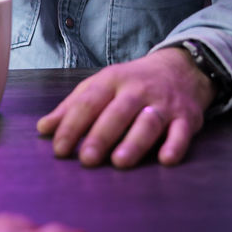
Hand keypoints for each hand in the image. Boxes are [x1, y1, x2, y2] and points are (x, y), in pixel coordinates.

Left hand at [36, 48, 214, 167]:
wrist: (180, 68)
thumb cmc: (131, 83)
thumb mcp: (100, 86)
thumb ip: (72, 107)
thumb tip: (43, 129)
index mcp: (111, 80)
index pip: (88, 103)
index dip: (72, 126)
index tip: (59, 149)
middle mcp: (137, 90)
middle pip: (118, 112)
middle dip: (101, 136)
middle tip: (87, 159)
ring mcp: (163, 103)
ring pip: (149, 122)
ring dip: (134, 142)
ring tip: (119, 162)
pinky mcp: (187, 117)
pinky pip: (182, 132)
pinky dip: (175, 145)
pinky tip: (166, 160)